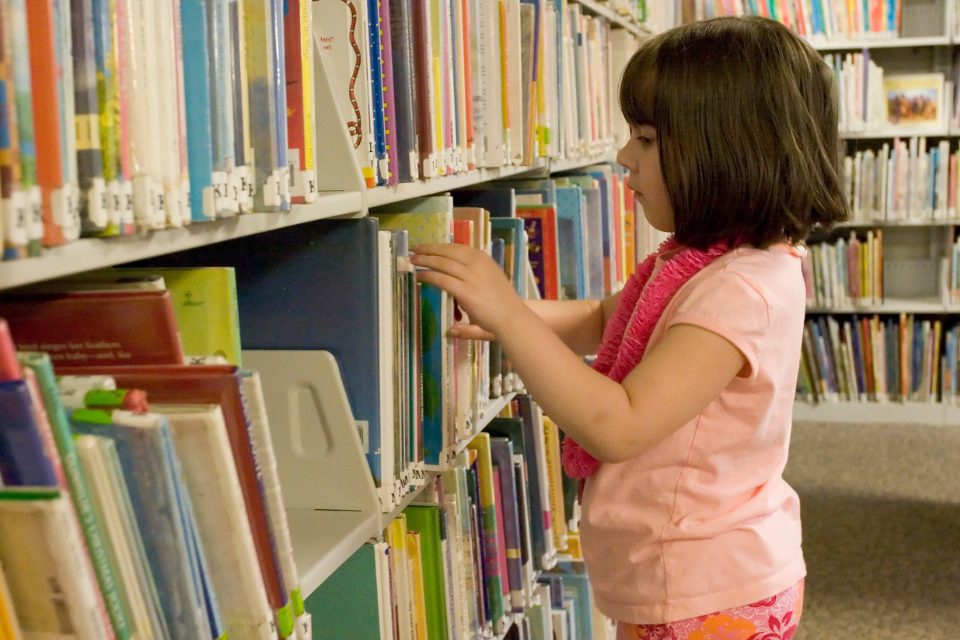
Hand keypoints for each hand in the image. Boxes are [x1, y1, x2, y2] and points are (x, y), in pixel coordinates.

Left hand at [409, 243, 524, 336]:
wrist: (512, 317)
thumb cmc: (502, 302)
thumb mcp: (488, 280)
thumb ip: (472, 276)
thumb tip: (457, 277)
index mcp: (483, 258)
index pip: (456, 247)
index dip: (439, 246)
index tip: (426, 246)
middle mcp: (476, 263)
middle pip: (447, 252)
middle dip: (428, 249)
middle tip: (414, 250)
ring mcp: (471, 276)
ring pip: (442, 264)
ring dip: (425, 260)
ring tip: (413, 260)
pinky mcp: (465, 291)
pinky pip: (442, 279)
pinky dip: (428, 276)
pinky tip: (420, 276)